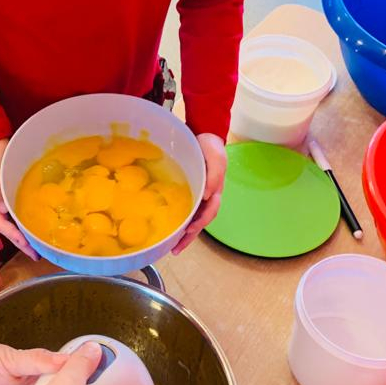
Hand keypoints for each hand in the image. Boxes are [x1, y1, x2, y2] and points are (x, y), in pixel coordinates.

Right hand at [0, 139, 38, 259]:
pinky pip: (19, 211)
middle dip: (22, 243)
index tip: (28, 246)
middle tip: (37, 254)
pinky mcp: (11, 194)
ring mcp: (4, 200)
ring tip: (38, 246)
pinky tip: (36, 224)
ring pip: (14, 222)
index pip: (2, 225)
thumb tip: (1, 210)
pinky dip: (27, 220)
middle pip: (9, 229)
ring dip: (25, 234)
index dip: (15, 237)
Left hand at [172, 132, 226, 254]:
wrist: (203, 135)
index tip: (188, 230)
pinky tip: (170, 227)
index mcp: (215, 191)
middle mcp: (207, 197)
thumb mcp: (216, 158)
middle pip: (200, 221)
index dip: (200, 223)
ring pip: (192, 219)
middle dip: (189, 237)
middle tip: (176, 249)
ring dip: (184, 233)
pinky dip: (179, 220)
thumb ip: (214, 176)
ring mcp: (198, 196)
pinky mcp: (189, 192)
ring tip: (172, 246)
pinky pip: (185, 210)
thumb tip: (207, 196)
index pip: (210, 212)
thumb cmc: (210, 147)